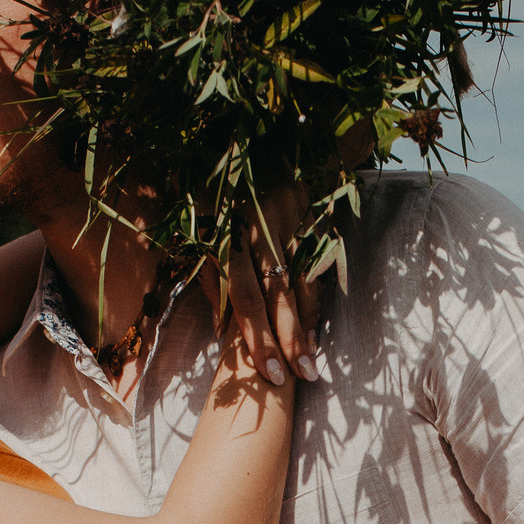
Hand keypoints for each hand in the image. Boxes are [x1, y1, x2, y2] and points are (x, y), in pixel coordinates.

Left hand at [224, 183, 322, 384]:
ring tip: (309, 363)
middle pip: (274, 294)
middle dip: (284, 339)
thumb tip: (220, 327)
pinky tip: (315, 328)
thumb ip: (214, 279)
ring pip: (299, 283)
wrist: (258, 145)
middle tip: (294, 377)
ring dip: (304, 325)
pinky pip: (315, 266)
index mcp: (228, 234)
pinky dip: (315, 299)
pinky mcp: (309, 218)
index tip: (267, 371)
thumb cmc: (222, 198)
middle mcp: (257, 230)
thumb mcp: (207, 232)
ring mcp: (288, 223)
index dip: (255, 335)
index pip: (244, 294)